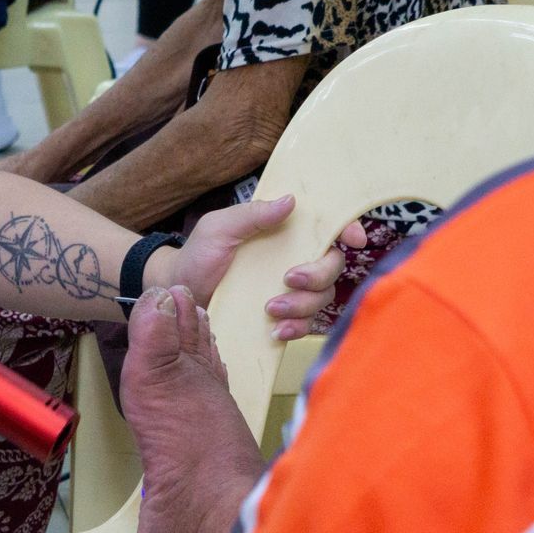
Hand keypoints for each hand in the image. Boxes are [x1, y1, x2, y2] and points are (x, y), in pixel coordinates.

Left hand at [159, 195, 368, 341]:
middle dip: (318, 276)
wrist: (180, 295)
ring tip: (270, 309)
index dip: (347, 230)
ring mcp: (289, 290)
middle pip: (332, 267)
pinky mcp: (282, 317)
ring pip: (321, 298)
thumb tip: (290, 201)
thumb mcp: (218, 229)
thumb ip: (251, 214)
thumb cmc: (198, 256)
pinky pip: (305, 325)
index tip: (353, 239)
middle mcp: (293, 260)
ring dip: (302, 305)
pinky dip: (296, 328)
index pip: (325, 228)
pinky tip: (276, 330)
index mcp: (283, 233)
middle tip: (289, 280)